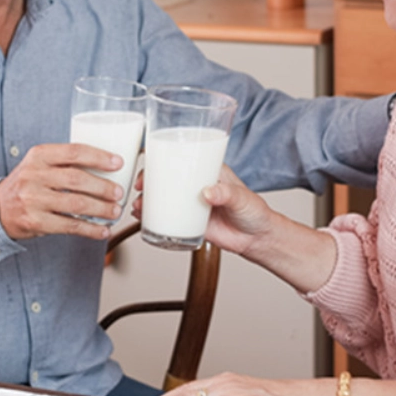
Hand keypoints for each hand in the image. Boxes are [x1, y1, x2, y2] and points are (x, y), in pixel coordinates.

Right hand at [0, 143, 123, 239]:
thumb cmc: (26, 184)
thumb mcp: (38, 164)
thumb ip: (63, 162)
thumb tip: (106, 166)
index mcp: (38, 156)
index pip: (73, 152)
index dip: (99, 157)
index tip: (117, 163)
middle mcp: (34, 176)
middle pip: (76, 179)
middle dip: (103, 187)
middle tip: (119, 192)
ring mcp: (33, 200)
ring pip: (75, 204)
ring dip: (101, 209)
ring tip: (115, 211)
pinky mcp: (35, 222)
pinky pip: (69, 226)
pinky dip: (90, 229)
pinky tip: (102, 230)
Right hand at [131, 166, 276, 260]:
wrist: (257, 239)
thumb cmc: (254, 211)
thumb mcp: (242, 199)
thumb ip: (227, 194)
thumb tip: (207, 193)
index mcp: (208, 170)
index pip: (182, 156)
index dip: (162, 156)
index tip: (149, 162)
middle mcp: (195, 184)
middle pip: (165, 176)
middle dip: (147, 180)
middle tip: (139, 188)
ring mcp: (190, 202)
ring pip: (162, 196)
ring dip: (146, 199)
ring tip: (139, 207)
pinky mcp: (188, 220)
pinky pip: (166, 216)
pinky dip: (151, 216)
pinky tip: (143, 218)